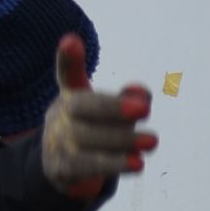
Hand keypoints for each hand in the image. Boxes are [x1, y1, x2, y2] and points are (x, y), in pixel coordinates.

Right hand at [38, 33, 156, 199]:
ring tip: (152, 141)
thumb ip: (130, 99)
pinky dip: (114, 164)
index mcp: (70, 95)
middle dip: (113, 108)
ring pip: (88, 139)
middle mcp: (60, 115)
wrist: (63, 169)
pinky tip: (138, 164)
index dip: (68, 58)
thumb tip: (143, 94)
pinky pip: (87, 167)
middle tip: (144, 110)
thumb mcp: (112, 112)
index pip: (67, 74)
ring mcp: (57, 142)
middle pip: (83, 107)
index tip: (70, 41)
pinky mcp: (61, 169)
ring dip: (123, 140)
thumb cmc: (96, 130)